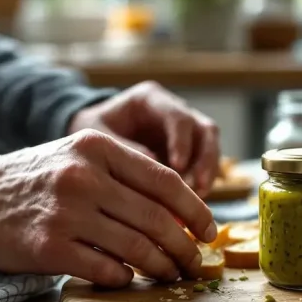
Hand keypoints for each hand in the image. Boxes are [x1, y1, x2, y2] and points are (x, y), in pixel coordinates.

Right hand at [0, 129, 217, 286]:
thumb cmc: (40, 180)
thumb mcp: (82, 158)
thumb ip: (126, 176)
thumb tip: (182, 214)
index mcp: (99, 148)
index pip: (165, 181)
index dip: (196, 210)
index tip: (210, 231)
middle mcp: (85, 177)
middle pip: (156, 219)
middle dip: (185, 248)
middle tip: (195, 263)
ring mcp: (66, 213)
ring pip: (136, 248)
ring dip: (162, 268)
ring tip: (172, 275)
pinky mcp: (48, 247)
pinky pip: (105, 269)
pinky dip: (124, 278)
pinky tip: (129, 279)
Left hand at [68, 81, 220, 197]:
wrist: (91, 138)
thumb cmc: (91, 131)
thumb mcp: (97, 134)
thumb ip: (122, 146)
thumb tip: (153, 163)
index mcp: (152, 100)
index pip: (179, 117)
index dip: (182, 143)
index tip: (177, 168)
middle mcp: (174, 111)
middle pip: (205, 130)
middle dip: (205, 160)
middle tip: (198, 188)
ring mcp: (184, 130)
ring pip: (210, 147)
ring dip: (208, 172)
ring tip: (199, 198)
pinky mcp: (188, 149)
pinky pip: (204, 163)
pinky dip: (201, 181)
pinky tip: (193, 202)